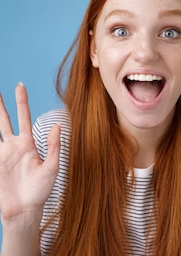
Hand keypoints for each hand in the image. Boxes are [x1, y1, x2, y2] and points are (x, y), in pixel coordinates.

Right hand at [0, 83, 60, 221]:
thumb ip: (54, 146)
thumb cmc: (41, 191)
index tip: (20, 85)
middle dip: (0, 105)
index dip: (21, 101)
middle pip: (4, 120)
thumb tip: (59, 125)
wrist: (25, 210)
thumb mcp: (52, 168)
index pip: (23, 117)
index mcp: (28, 144)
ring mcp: (2, 155)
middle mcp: (13, 146)